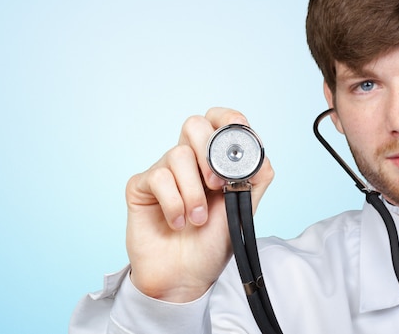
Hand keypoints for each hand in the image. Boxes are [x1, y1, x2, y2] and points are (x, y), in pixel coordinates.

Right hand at [125, 108, 273, 301]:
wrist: (186, 278)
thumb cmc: (213, 243)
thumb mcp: (244, 209)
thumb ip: (256, 178)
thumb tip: (257, 151)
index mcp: (215, 161)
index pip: (220, 120)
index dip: (228, 120)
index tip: (236, 138)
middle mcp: (190, 161)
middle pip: (194, 124)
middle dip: (209, 153)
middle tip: (216, 185)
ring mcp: (164, 171)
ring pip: (178, 155)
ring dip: (193, 193)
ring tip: (197, 219)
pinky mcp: (141, 186)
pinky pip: (158, 177)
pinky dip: (174, 204)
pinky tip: (178, 223)